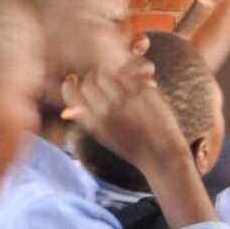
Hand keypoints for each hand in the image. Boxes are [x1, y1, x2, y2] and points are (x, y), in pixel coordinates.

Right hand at [59, 53, 184, 175]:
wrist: (161, 154)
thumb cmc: (132, 148)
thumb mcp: (103, 137)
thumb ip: (86, 120)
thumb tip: (67, 109)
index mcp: (92, 121)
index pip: (70, 91)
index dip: (72, 85)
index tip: (78, 85)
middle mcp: (105, 108)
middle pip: (88, 80)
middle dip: (92, 80)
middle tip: (102, 84)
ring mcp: (124, 98)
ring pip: (106, 75)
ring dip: (110, 77)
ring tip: (118, 85)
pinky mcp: (142, 91)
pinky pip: (127, 75)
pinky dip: (128, 77)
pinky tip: (133, 85)